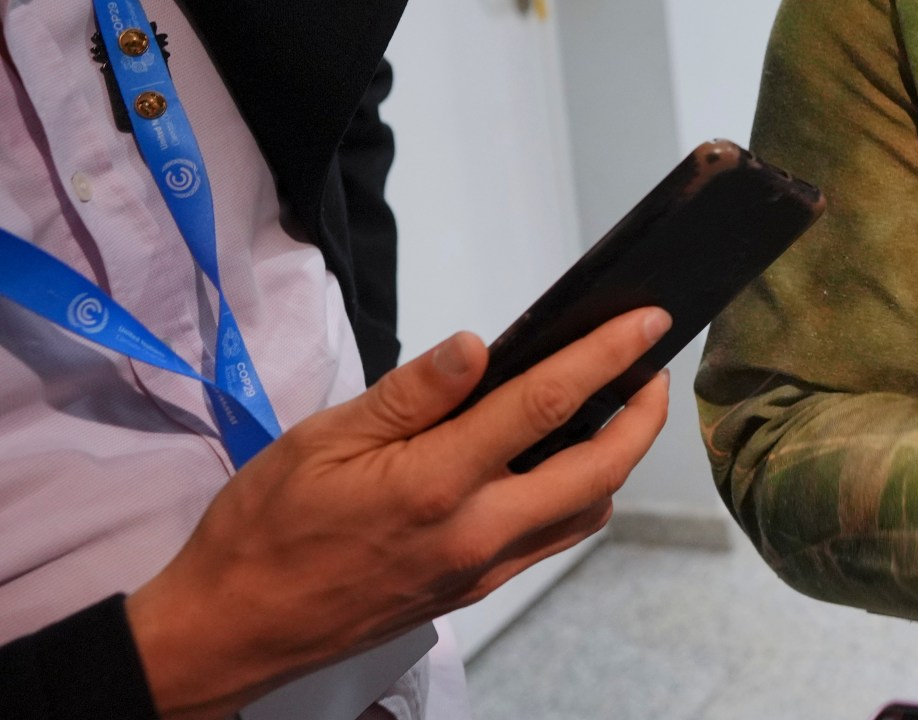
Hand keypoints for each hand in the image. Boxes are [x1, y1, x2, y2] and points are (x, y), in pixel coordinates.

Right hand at [125, 308, 673, 719]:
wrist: (230, 629)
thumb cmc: (264, 529)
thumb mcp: (321, 440)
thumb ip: (410, 394)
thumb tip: (476, 347)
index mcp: (436, 483)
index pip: (547, 405)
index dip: (607, 357)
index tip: (649, 324)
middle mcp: (475, 533)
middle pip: (599, 470)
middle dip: (642, 416)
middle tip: (651, 370)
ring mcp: (480, 569)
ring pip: (585, 513)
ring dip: (614, 463)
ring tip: (611, 412)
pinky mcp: (472, 591)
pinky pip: (549, 542)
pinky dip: (574, 498)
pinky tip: (554, 465)